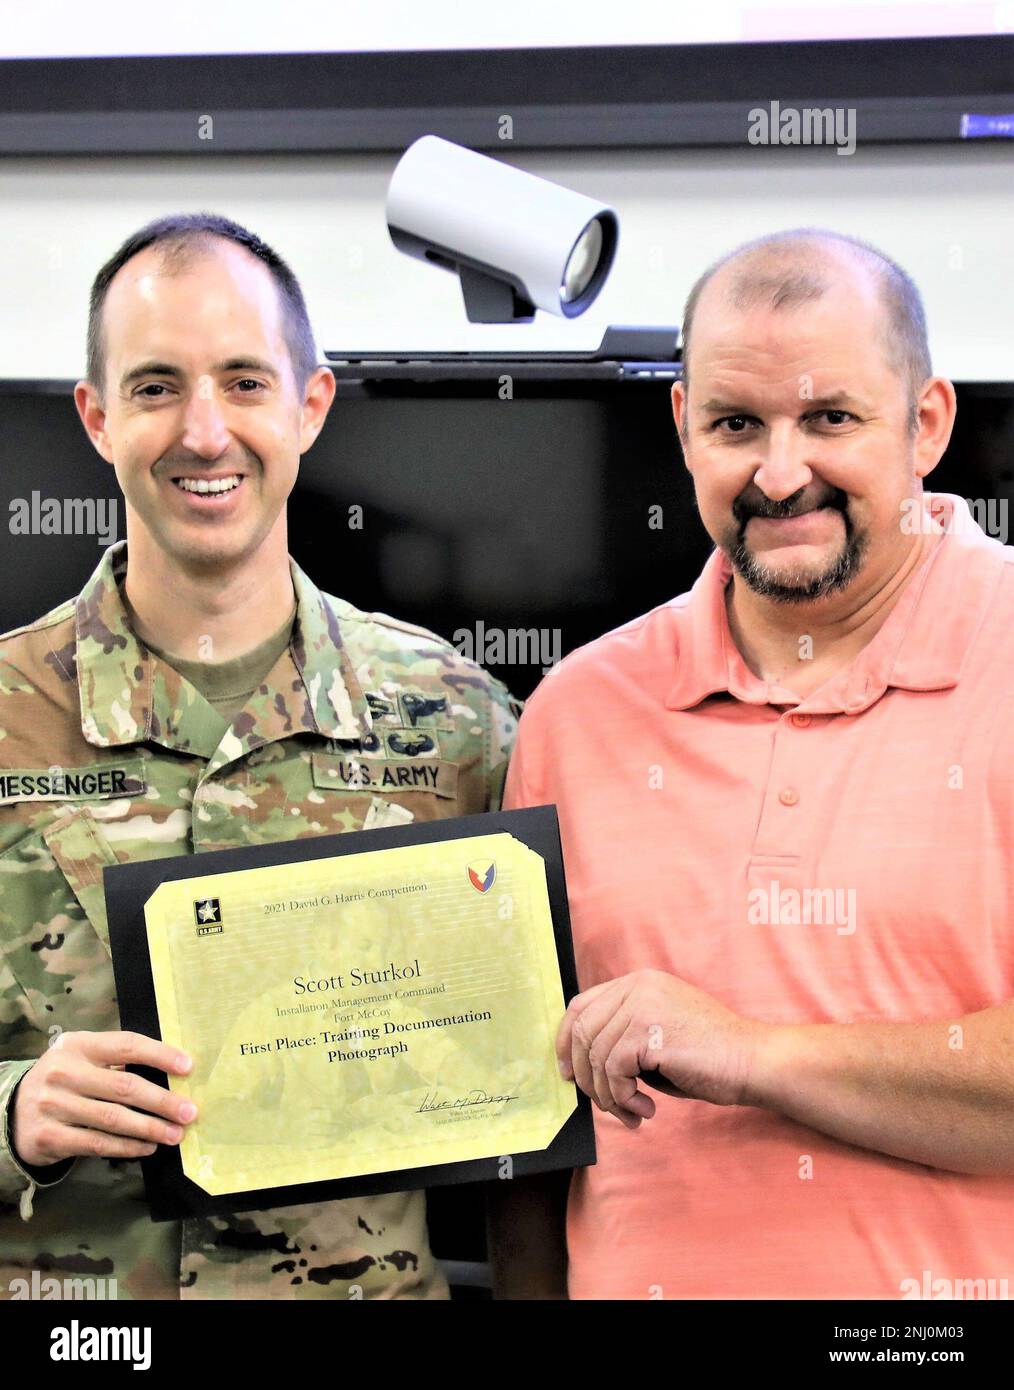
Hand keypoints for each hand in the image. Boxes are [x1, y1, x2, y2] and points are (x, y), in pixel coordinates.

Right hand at [11, 1031, 195, 1166]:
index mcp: (78, 1045)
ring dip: (150, 1128)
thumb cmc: (65, 1080)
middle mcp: (64, 1072)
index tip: (188, 1067)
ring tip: (175, 1134)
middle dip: (162, 1101)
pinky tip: (147, 1146)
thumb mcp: (83, 1058)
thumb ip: (117, 1061)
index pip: (127, 1045)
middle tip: (189, 1112)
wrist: (14, 1110)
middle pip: (124, 1087)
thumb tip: (172, 1074)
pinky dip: (127, 1146)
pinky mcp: (50, 1137)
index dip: (160, 1055)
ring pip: (113, 1119)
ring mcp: (54, 1105)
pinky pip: (98, 1143)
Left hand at [556, 970, 767, 1129]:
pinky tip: (645, 1109)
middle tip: (607, 1105)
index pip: (581, 1006)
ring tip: (633, 1112)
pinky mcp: (648, 1029)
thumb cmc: (708, 1058)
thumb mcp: (655, 1038)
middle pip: (582, 1032)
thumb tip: (580, 1068)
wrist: (752, 1061)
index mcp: (638, 982)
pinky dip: (622, 1098)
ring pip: (596, 1056)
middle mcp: (637, 986)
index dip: (567, 1042)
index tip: (568, 1073)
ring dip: (609, 1095)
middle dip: (587, 1077)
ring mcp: (643, 1003)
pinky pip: (613, 1070)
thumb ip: (621, 1039)